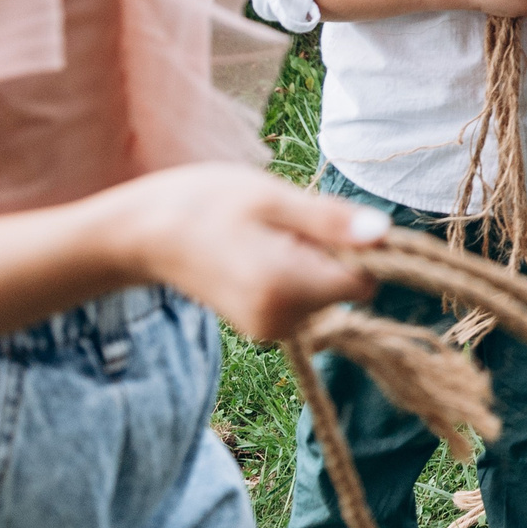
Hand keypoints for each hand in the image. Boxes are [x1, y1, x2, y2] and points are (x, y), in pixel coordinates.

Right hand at [110, 164, 384, 342]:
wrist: (142, 236)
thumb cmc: (203, 204)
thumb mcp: (270, 198)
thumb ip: (329, 221)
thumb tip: (384, 234)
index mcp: (285, 289)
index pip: (364, 279)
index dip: (359, 246)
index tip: (325, 220)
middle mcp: (281, 321)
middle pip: (346, 286)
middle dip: (329, 252)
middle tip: (281, 224)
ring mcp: (270, 329)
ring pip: (327, 291)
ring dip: (310, 260)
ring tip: (263, 236)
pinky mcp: (263, 326)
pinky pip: (305, 298)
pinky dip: (294, 273)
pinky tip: (257, 253)